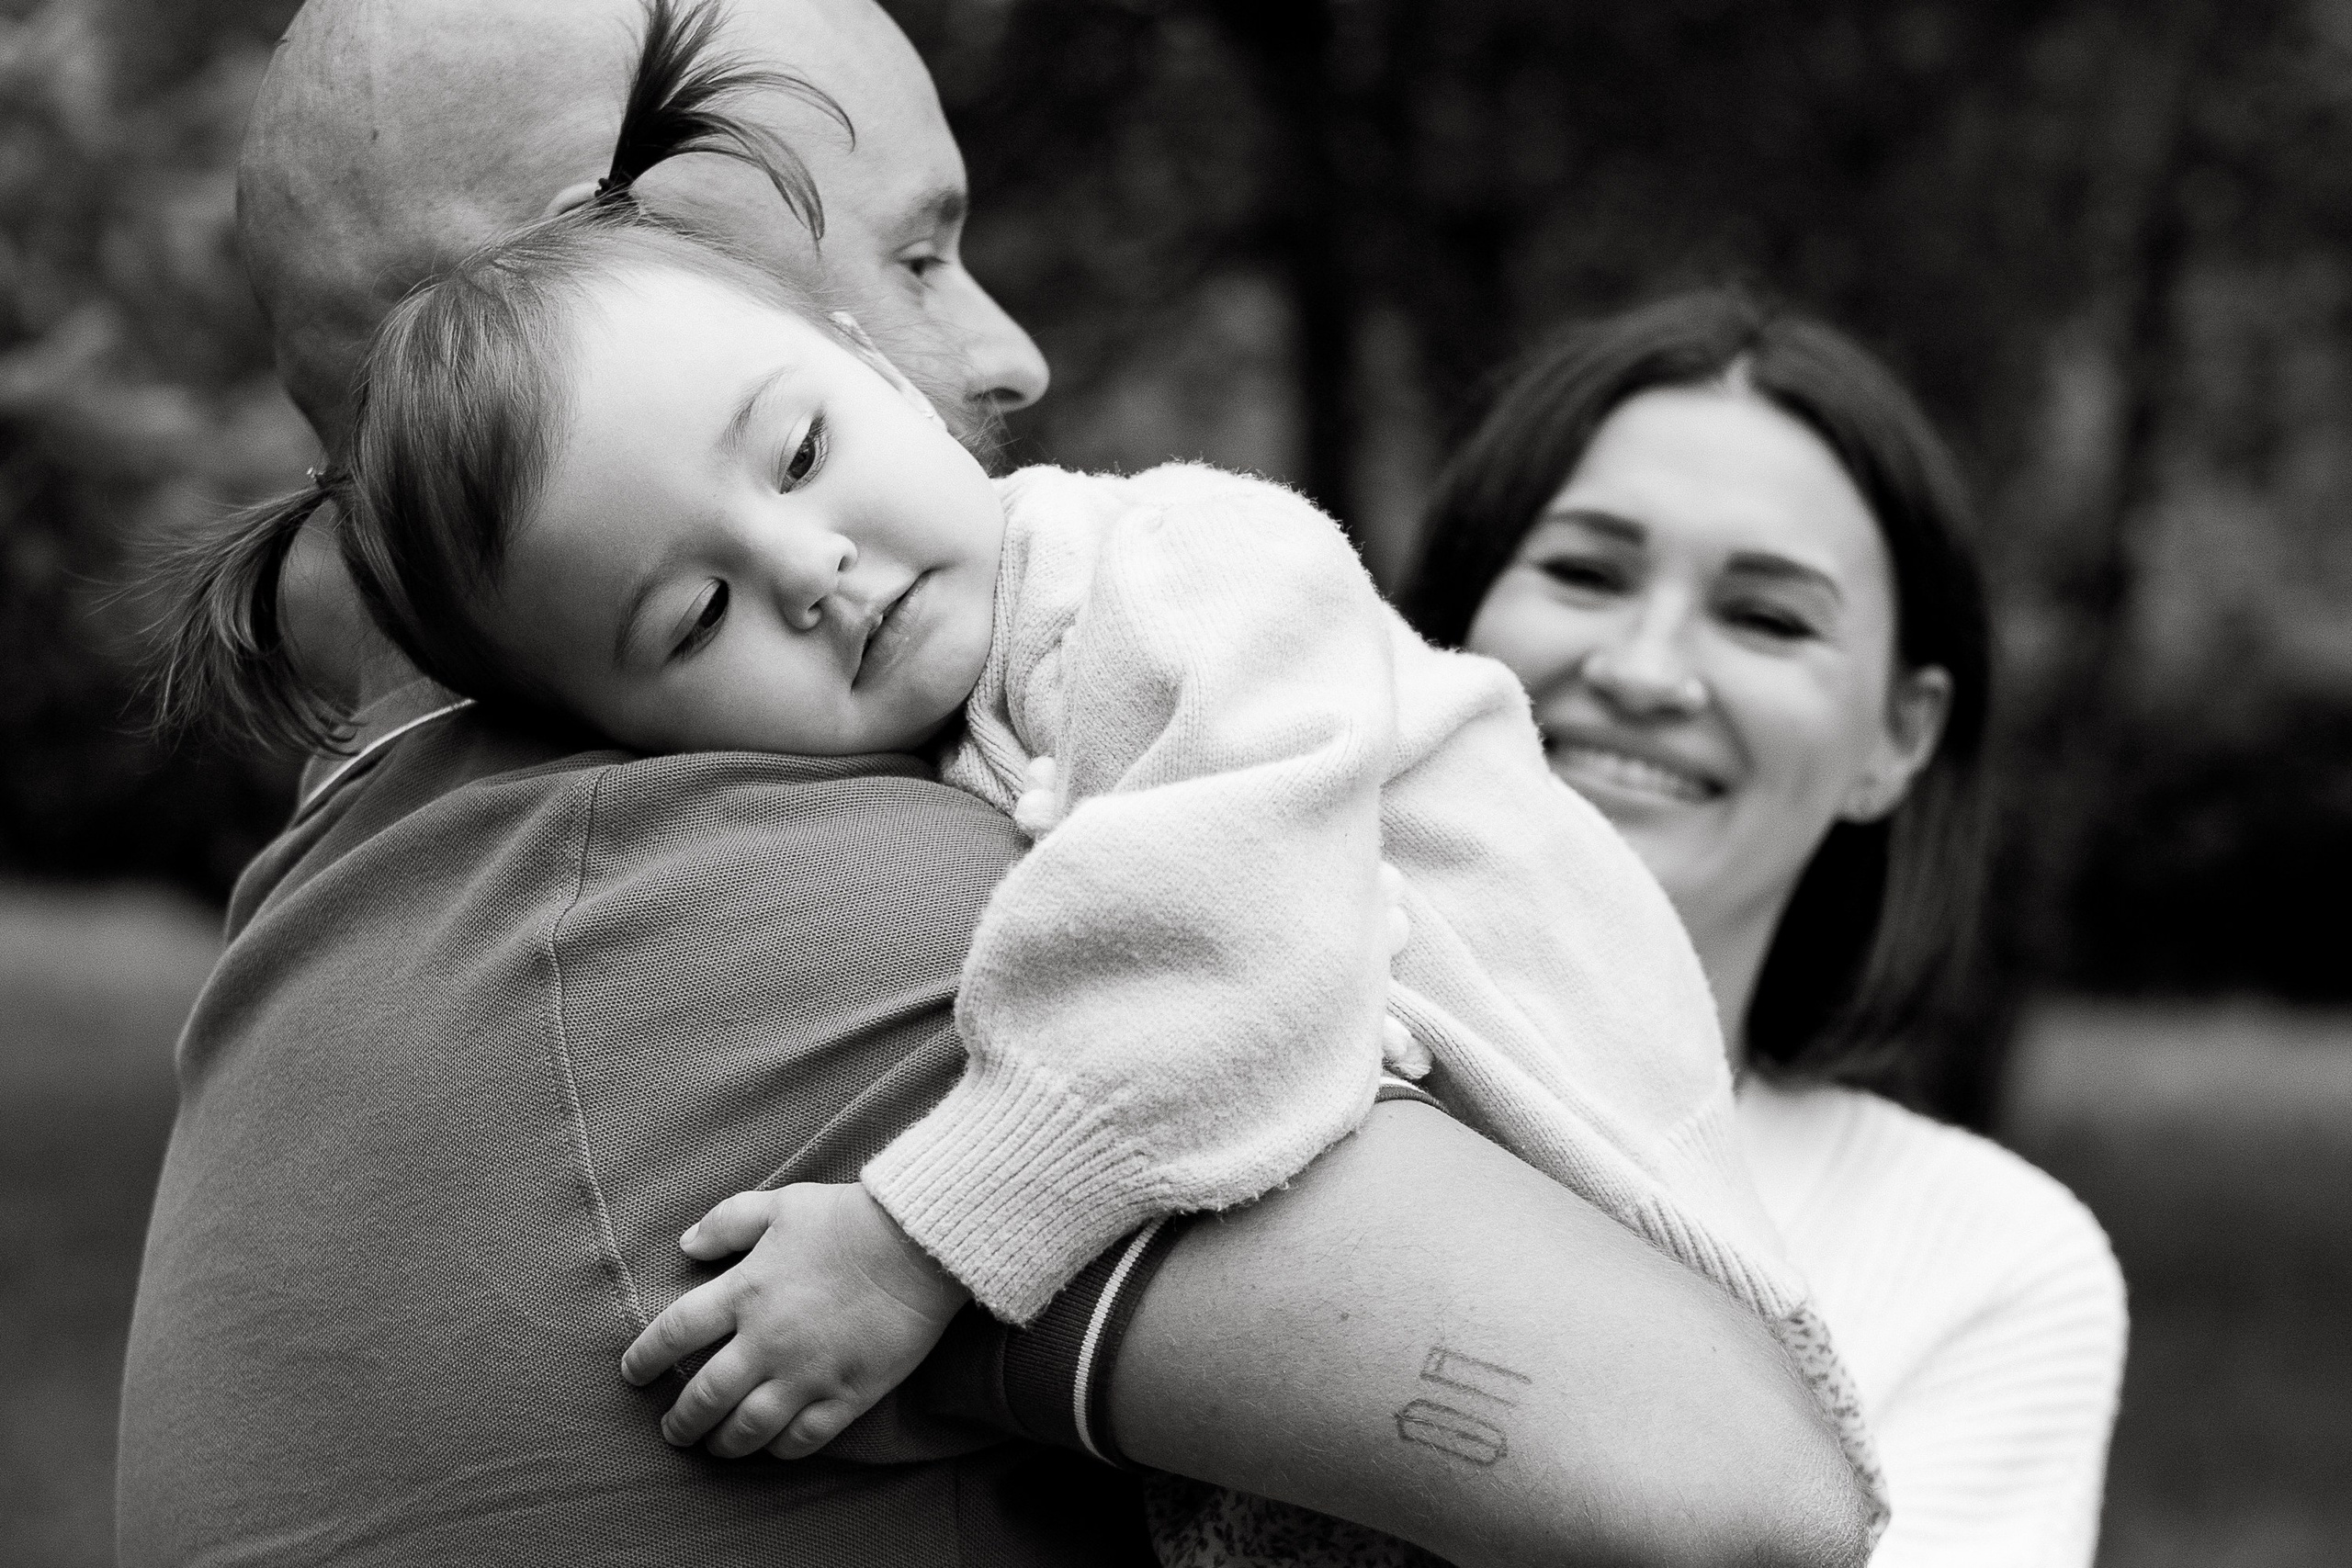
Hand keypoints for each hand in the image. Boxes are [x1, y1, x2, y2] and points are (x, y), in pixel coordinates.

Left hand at [619, 1182, 969, 1458]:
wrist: (918, 1245)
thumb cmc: (847, 1219)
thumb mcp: (780, 1205)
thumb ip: (726, 1222)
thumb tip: (686, 1245)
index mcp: (745, 1291)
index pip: (674, 1333)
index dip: (646, 1357)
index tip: (632, 1374)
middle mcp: (767, 1340)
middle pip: (704, 1396)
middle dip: (680, 1420)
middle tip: (672, 1430)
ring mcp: (806, 1373)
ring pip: (747, 1428)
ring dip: (722, 1444)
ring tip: (713, 1448)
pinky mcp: (846, 1394)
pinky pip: (803, 1438)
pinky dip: (779, 1449)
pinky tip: (770, 1448)